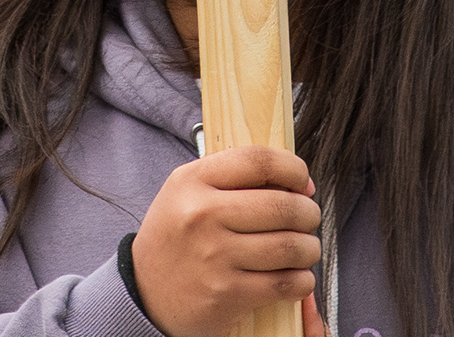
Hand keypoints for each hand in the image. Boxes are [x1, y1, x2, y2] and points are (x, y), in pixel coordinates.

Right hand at [131, 146, 322, 336]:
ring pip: (290, 246)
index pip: (258, 160)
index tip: (301, 180)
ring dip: (308, 248)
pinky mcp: (227, 293)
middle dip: (308, 213)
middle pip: (283, 205)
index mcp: (192, 181)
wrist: (144, 293)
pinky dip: (301, 281)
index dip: (292, 168)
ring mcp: (214, 256)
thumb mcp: (188, 192)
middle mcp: (202, 215)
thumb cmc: (176, 238)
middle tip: (307, 218)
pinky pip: (285, 283)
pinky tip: (295, 276)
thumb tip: (300, 185)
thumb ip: (234, 179)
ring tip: (304, 248)